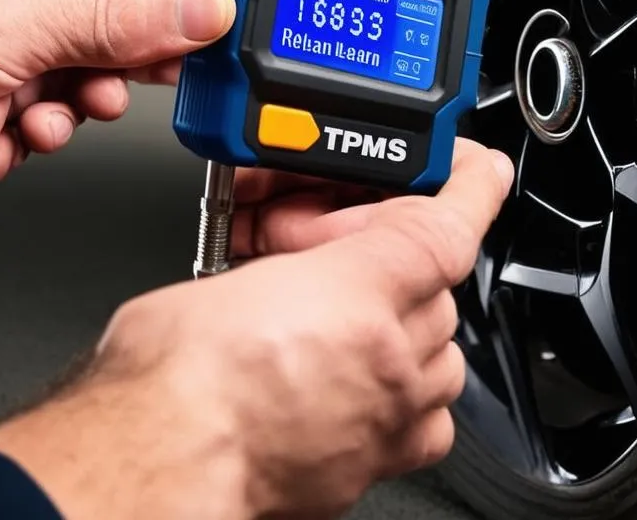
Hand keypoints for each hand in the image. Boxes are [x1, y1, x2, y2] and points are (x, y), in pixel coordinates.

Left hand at [0, 0, 233, 185]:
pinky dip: (65, 115)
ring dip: (114, 87)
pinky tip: (39, 101)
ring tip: (87, 81)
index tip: (240, 13)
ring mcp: (71, 28)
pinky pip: (77, 108)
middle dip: (173, 52)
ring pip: (129, 77)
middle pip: (176, 27)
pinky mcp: (37, 74)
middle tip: (173, 60)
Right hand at [0, 140, 513, 519]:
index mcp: (356, 296)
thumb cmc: (170, 384)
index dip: (468, 187)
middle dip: (392, 255)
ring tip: (345, 309)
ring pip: (439, 349)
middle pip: (434, 284)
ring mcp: (386, 416)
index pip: (443, 226)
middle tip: (332, 249)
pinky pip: (424, 419)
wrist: (157, 470)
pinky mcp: (371, 465)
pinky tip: (363, 377)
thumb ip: (278, 260)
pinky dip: (409, 391)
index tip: (479, 167)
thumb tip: (278, 260)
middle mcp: (386, 359)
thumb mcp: (218, 274)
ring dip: (406, 318)